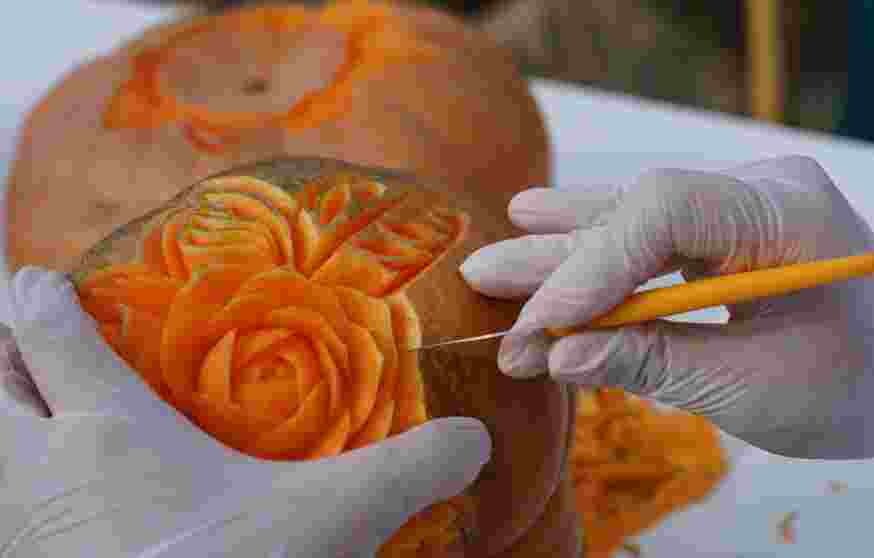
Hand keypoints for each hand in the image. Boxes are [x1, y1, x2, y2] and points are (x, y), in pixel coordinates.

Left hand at [0, 268, 489, 557]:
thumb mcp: (332, 522)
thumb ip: (405, 469)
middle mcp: (40, 472)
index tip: (44, 282)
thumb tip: (474, 437)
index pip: (46, 332)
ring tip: (26, 423)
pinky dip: (8, 500)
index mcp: (110, 431)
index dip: (36, 297)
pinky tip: (49, 516)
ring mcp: (18, 534)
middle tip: (16, 342)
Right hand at [460, 155, 873, 460]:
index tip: (542, 323)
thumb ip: (658, 363)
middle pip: (637, 212)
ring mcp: (740, 205)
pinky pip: (651, 237)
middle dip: (560, 260)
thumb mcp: (758, 389)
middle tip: (484, 280)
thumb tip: (562, 354)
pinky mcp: (726, 229)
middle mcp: (758, 192)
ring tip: (493, 265)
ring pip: (634, 220)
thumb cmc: (859, 384)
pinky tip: (542, 224)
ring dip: (564, 252)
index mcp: (788, 215)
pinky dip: (598, 254)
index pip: (667, 211)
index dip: (593, 264)